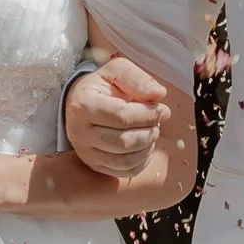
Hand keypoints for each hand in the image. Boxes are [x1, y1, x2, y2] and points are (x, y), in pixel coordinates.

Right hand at [65, 55, 169, 178]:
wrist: (80, 102)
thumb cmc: (102, 86)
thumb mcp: (117, 71)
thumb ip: (137, 79)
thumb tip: (159, 94)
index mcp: (84, 104)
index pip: (121, 116)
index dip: (148, 115)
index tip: (164, 110)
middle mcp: (79, 132)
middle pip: (124, 142)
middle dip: (149, 132)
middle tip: (158, 122)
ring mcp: (85, 152)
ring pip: (125, 160)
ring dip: (147, 147)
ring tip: (151, 131)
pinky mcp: (93, 165)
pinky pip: (124, 172)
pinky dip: (142, 161)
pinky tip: (145, 146)